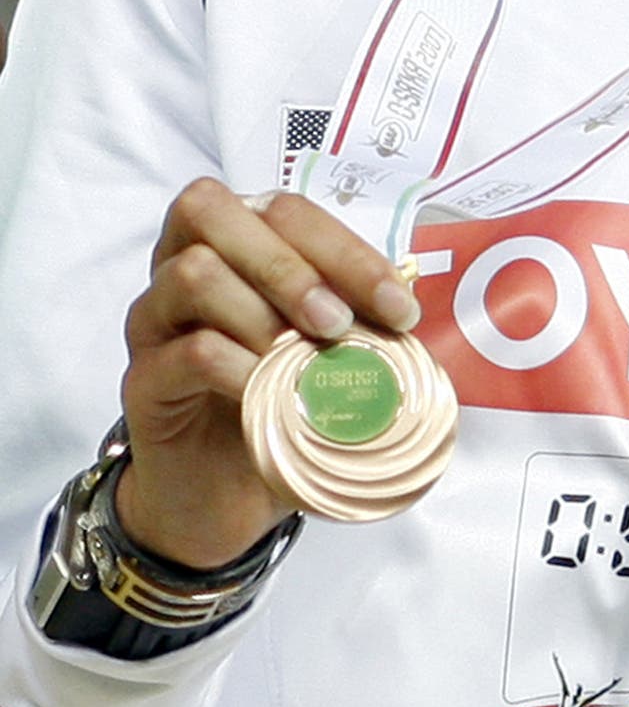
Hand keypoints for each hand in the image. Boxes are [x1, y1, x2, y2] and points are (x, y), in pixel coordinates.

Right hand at [117, 178, 419, 567]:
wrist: (225, 496)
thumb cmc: (281, 400)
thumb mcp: (328, 349)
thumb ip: (358, 314)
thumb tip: (408, 302)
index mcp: (236, 239)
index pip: (283, 210)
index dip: (344, 249)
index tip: (399, 306)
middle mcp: (182, 262)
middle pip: (212, 211)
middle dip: (289, 264)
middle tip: (339, 322)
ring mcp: (155, 319)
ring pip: (193, 271)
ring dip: (262, 311)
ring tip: (303, 358)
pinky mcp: (142, 381)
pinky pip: (185, 350)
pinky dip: (239, 366)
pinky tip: (271, 393)